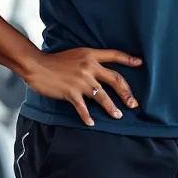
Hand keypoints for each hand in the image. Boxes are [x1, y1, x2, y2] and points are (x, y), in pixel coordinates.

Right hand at [22, 47, 142, 125]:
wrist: (37, 66)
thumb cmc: (55, 60)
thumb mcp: (76, 54)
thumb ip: (89, 61)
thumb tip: (101, 72)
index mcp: (90, 56)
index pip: (114, 55)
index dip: (127, 59)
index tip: (140, 63)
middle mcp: (89, 67)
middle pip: (114, 80)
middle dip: (126, 93)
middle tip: (134, 104)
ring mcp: (80, 81)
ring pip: (102, 96)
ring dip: (112, 108)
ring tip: (118, 116)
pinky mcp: (71, 93)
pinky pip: (83, 108)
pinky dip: (88, 117)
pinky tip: (91, 123)